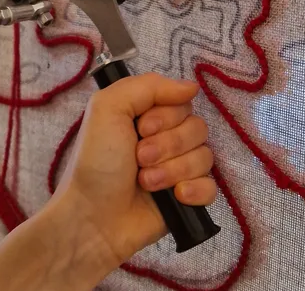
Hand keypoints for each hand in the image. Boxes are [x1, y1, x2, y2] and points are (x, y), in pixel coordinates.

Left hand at [53, 72, 216, 263]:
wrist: (92, 218)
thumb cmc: (96, 161)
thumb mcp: (109, 107)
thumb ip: (149, 86)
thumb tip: (192, 86)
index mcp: (149, 116)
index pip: (183, 103)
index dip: (166, 116)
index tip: (141, 129)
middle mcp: (166, 139)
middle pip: (197, 128)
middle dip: (167, 145)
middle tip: (139, 159)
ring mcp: (178, 170)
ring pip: (205, 157)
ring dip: (173, 170)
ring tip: (146, 182)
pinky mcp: (187, 199)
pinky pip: (212, 186)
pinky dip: (194, 190)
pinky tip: (175, 197)